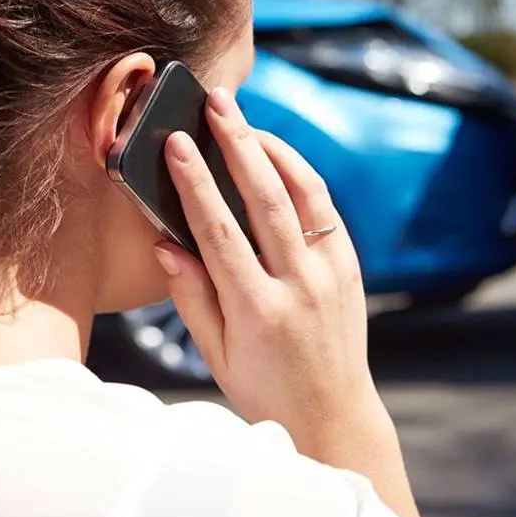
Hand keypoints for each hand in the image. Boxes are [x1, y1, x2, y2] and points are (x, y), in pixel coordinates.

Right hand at [151, 86, 379, 439]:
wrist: (333, 413)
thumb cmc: (264, 388)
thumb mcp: (216, 356)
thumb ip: (191, 298)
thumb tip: (165, 243)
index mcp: (258, 311)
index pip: (220, 232)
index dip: (195, 183)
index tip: (176, 143)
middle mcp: (300, 286)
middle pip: (266, 198)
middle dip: (238, 143)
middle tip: (217, 103)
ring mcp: (332, 274)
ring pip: (304, 194)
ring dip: (273, 149)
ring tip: (244, 119)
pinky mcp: (351, 268)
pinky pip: (325, 209)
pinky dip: (301, 176)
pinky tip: (276, 156)